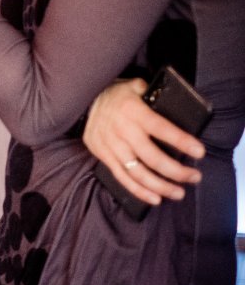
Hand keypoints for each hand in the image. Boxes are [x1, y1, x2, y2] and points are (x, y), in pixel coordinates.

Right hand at [83, 78, 205, 204]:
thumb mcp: (135, 86)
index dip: (181, 141)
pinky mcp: (102, 155)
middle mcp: (121, 130)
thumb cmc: (118, 95)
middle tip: (194, 177)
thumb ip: (154, 95)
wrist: (85, 100)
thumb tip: (177, 105)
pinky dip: (139, 191)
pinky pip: (121, 177)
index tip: (199, 152)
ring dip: (160, 186)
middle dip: (176, 171)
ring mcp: (110, 145)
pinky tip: (155, 198)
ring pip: (137, 172)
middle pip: (151, 157)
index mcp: (133, 111)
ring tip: (178, 193)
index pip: (161, 128)